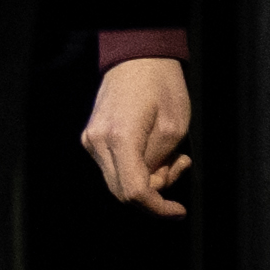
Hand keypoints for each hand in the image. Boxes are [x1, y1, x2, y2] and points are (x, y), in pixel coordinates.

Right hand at [81, 56, 195, 213]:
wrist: (137, 58)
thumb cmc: (160, 86)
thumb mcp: (174, 127)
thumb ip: (160, 163)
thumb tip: (152, 185)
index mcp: (120, 138)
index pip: (134, 192)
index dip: (158, 208)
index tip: (177, 211)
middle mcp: (98, 142)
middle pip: (124, 192)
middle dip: (155, 190)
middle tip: (178, 166)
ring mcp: (92, 140)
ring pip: (120, 181)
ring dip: (148, 177)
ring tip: (170, 153)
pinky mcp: (92, 138)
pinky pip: (115, 167)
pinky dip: (138, 166)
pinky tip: (154, 149)